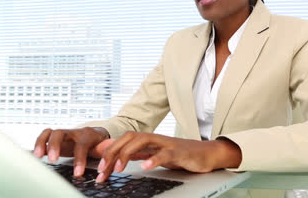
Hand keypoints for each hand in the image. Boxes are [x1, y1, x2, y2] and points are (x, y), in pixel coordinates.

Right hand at [33, 127, 109, 176]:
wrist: (96, 133)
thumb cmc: (99, 142)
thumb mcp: (104, 147)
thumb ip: (103, 153)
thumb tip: (105, 162)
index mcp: (87, 134)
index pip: (82, 145)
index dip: (79, 159)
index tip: (77, 172)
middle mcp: (74, 132)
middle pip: (61, 133)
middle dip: (55, 146)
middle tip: (53, 160)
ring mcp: (64, 134)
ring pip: (50, 133)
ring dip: (42, 143)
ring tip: (38, 156)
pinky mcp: (56, 138)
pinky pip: (45, 136)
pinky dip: (39, 143)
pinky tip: (36, 154)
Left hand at [95, 132, 241, 182]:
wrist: (208, 154)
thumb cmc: (183, 155)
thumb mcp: (157, 155)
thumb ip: (140, 153)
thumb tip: (119, 156)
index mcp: (150, 141)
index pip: (124, 141)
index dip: (109, 152)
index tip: (99, 170)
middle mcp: (156, 139)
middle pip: (129, 137)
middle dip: (112, 152)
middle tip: (102, 170)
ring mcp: (167, 144)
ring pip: (143, 140)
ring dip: (127, 153)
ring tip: (118, 167)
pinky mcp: (179, 152)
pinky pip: (165, 154)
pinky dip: (153, 159)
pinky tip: (145, 167)